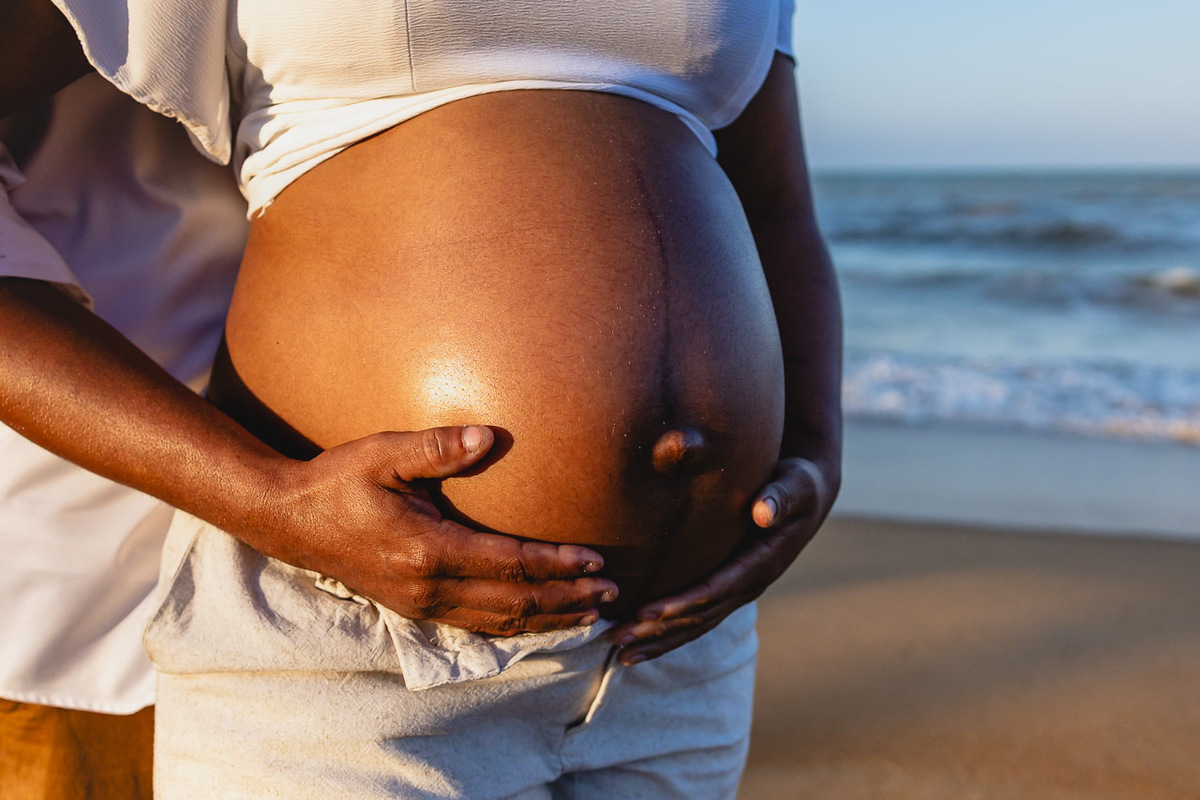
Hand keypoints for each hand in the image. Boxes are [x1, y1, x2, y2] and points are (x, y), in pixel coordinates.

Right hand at [255, 425, 618, 635]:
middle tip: (611, 596)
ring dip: (547, 620)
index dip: (557, 565)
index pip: (510, 565)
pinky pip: (476, 627)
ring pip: (498, 623)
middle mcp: (429, 587)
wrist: (288, 519)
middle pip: (514, 604)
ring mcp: (421, 604)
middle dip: (566, 600)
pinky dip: (515, 628)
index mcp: (428, 550)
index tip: (596, 562)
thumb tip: (487, 436)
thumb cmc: (338, 480)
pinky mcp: (414, 608)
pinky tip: (537, 623)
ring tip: (589, 615)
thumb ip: (437, 447)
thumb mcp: (383, 453)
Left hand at [612, 456, 837, 663]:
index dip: (680, 603)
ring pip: (696, 625)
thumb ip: (780, 497)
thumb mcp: (796, 485)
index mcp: (762, 563)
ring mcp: (739, 591)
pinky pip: (697, 617)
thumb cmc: (797, 484)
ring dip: (659, 640)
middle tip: (617, 637)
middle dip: (658, 630)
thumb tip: (763, 511)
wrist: (807, 496)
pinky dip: (668, 632)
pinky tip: (640, 640)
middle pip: (700, 617)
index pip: (716, 590)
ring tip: (620, 652)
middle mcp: (750, 585)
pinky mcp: (729, 588)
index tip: (645, 611)